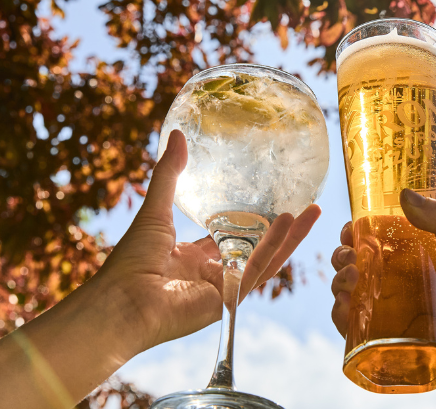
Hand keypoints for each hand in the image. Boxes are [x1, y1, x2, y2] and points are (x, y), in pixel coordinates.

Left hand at [93, 130, 320, 353]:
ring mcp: (223, 288)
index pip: (228, 237)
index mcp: (191, 257)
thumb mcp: (156, 209)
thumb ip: (169, 174)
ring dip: (290, 236)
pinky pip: (258, 270)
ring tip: (313, 212)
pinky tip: (290, 223)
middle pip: (256, 249)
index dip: (250, 221)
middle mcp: (211, 273)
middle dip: (282, 229)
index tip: (270, 201)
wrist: (122, 302)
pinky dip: (276, 247)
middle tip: (305, 207)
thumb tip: (177, 133)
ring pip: (265, 259)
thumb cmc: (131, 262)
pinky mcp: (230, 299)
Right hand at [330, 189, 435, 399]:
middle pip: (359, 271)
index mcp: (417, 265)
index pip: (377, 245)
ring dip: (340, 287)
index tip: (349, 230)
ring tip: (350, 281)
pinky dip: (344, 322)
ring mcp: (397, 321)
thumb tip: (404, 194)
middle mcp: (403, 291)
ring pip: (354, 301)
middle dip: (344, 260)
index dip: (357, 236)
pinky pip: (360, 337)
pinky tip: (344, 310)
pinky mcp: (394, 350)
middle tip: (348, 258)